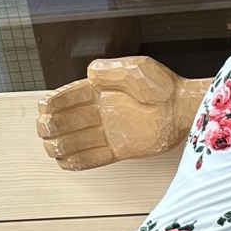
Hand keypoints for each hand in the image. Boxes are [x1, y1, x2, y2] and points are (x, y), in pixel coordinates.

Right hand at [36, 55, 192, 169]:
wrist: (185, 108)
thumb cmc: (166, 86)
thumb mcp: (137, 69)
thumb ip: (112, 70)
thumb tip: (90, 72)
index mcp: (100, 90)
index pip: (68, 97)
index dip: (53, 103)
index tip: (45, 108)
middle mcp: (101, 112)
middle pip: (65, 121)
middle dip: (52, 125)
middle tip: (47, 128)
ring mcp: (109, 132)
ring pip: (74, 142)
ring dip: (60, 145)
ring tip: (52, 147)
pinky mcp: (119, 150)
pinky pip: (93, 158)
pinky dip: (77, 162)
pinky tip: (64, 161)